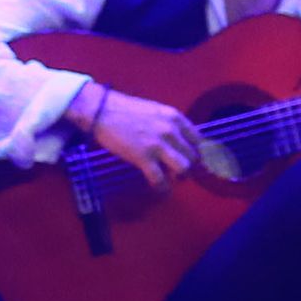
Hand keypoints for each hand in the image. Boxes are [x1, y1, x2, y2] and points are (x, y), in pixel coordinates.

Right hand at [67, 88, 201, 190]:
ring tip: (173, 179)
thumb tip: (179, 140)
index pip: (198, 139)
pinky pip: (159, 179)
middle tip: (181, 172)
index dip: (198, 152)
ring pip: (183, 168)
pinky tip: (160, 190)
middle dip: (189, 167)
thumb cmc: (126, 110)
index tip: (194, 160)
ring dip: (180, 177)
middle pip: (193, 156)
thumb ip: (169, 124)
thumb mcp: (156, 111)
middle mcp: (171, 131)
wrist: (102, 111)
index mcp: (175, 117)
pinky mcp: (143, 157)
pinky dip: (162, 187)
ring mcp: (158, 145)